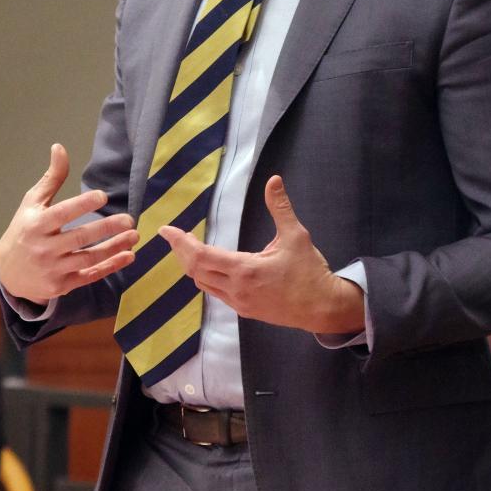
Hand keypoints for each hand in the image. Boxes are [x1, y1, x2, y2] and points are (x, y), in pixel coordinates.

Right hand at [0, 144, 137, 303]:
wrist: (9, 273)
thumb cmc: (24, 230)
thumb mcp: (32, 203)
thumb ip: (51, 178)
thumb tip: (60, 147)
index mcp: (36, 225)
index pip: (61, 214)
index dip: (82, 205)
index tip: (102, 195)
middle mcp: (44, 248)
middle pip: (79, 238)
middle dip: (106, 228)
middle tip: (129, 219)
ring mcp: (53, 269)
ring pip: (89, 258)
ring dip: (114, 248)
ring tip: (134, 235)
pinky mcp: (62, 285)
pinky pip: (90, 276)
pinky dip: (111, 267)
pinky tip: (129, 256)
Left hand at [159, 175, 364, 334]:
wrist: (323, 308)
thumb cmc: (310, 272)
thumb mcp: (296, 236)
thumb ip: (280, 207)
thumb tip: (273, 180)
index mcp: (245, 270)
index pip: (200, 256)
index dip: (180, 242)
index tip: (167, 230)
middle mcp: (237, 289)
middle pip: (195, 270)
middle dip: (181, 251)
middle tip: (174, 236)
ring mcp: (239, 303)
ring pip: (203, 284)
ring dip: (192, 266)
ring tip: (189, 248)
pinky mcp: (245, 310)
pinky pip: (216, 293)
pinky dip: (206, 278)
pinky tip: (210, 268)